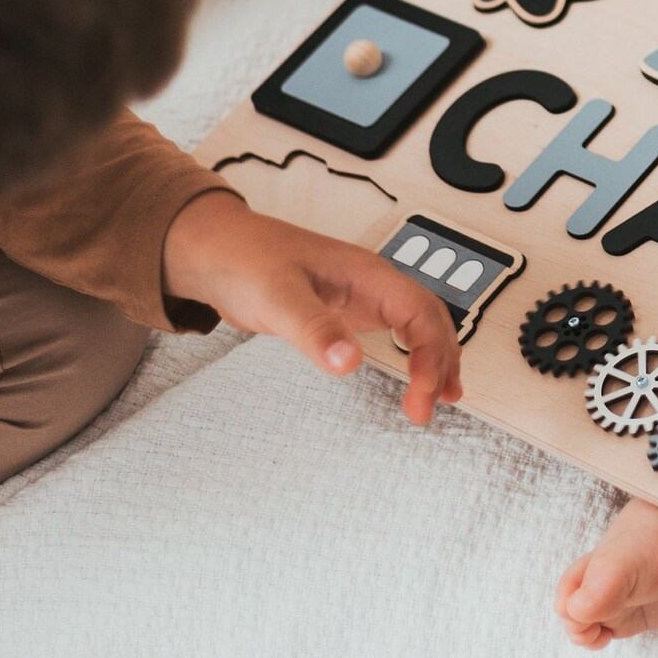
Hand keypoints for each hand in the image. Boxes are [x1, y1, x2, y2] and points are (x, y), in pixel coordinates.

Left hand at [161, 192, 462, 424]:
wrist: (213, 248)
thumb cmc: (245, 260)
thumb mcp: (277, 296)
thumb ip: (314, 328)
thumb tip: (350, 363)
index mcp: (368, 274)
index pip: (421, 312)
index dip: (432, 353)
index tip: (423, 393)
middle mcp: (373, 283)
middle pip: (430, 318)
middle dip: (441, 361)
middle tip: (429, 408)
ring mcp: (362, 295)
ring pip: (419, 324)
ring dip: (436, 358)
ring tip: (444, 395)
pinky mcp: (346, 310)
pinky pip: (396, 331)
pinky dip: (415, 354)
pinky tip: (413, 374)